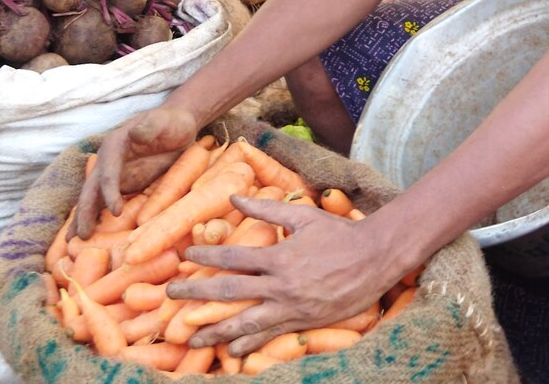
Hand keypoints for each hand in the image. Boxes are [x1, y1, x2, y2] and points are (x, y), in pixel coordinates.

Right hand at [72, 105, 200, 238]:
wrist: (177, 126)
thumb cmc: (171, 123)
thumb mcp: (163, 122)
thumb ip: (150, 127)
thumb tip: (135, 133)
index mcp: (115, 145)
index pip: (108, 171)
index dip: (109, 191)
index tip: (116, 211)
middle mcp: (109, 161)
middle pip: (92, 188)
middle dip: (86, 211)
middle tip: (81, 236)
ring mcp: (115, 175)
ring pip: (93, 199)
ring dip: (83, 219)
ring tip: (74, 242)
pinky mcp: (123, 185)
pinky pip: (106, 203)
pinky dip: (97, 218)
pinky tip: (91, 235)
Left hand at [171, 196, 397, 355]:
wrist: (376, 259)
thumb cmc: (340, 234)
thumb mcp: (304, 215)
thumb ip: (267, 208)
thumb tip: (234, 197)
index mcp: (279, 256)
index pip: (233, 257)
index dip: (206, 257)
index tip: (185, 257)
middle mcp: (281, 285)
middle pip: (230, 291)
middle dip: (197, 294)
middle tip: (171, 295)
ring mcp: (292, 307)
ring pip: (245, 321)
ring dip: (216, 330)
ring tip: (192, 339)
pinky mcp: (303, 322)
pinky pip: (271, 335)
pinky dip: (249, 344)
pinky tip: (231, 351)